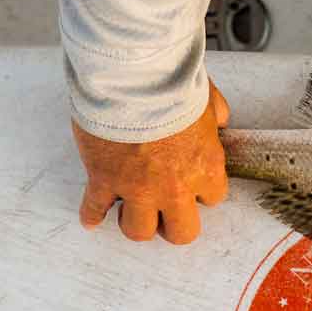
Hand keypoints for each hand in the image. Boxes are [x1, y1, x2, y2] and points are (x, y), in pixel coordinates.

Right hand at [73, 81, 230, 243]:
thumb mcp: (207, 98)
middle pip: (181, 232)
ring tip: (130, 212)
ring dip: (136, 223)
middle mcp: (174, 187)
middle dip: (173, 224)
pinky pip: (96, 208)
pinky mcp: (103, 179)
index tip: (191, 183)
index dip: (201, 192)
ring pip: (139, 230)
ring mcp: (137, 188)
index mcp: (204, 167)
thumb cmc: (171, 85)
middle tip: (165, 213)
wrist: (132, 78)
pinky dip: (92, 215)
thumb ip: (216, 115)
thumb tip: (219, 119)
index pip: (213, 198)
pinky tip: (91, 219)